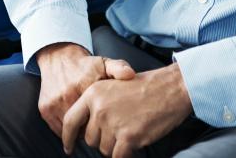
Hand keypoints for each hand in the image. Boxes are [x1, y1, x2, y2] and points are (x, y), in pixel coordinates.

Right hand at [36, 43, 135, 137]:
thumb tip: (130, 74)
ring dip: (78, 131)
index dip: (104, 121)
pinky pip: (58, 129)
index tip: (107, 120)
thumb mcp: (104, 63)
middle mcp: (68, 95)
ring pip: (70, 131)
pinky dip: (66, 129)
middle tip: (97, 123)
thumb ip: (119, 68)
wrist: (58, 57)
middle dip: (92, 129)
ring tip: (85, 122)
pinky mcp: (45, 108)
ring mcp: (55, 103)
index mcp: (85, 85)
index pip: (98, 117)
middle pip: (85, 127)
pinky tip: (74, 121)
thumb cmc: (84, 64)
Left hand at [62, 63, 191, 157]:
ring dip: (116, 146)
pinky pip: (118, 156)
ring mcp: (113, 123)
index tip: (68, 147)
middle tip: (119, 129)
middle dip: (103, 139)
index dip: (67, 137)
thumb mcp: (112, 86)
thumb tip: (86, 126)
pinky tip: (133, 143)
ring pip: (104, 149)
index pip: (70, 120)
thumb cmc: (142, 88)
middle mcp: (99, 108)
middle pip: (90, 139)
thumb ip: (96, 104)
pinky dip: (125, 154)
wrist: (167, 89)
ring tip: (129, 129)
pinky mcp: (128, 137)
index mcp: (93, 93)